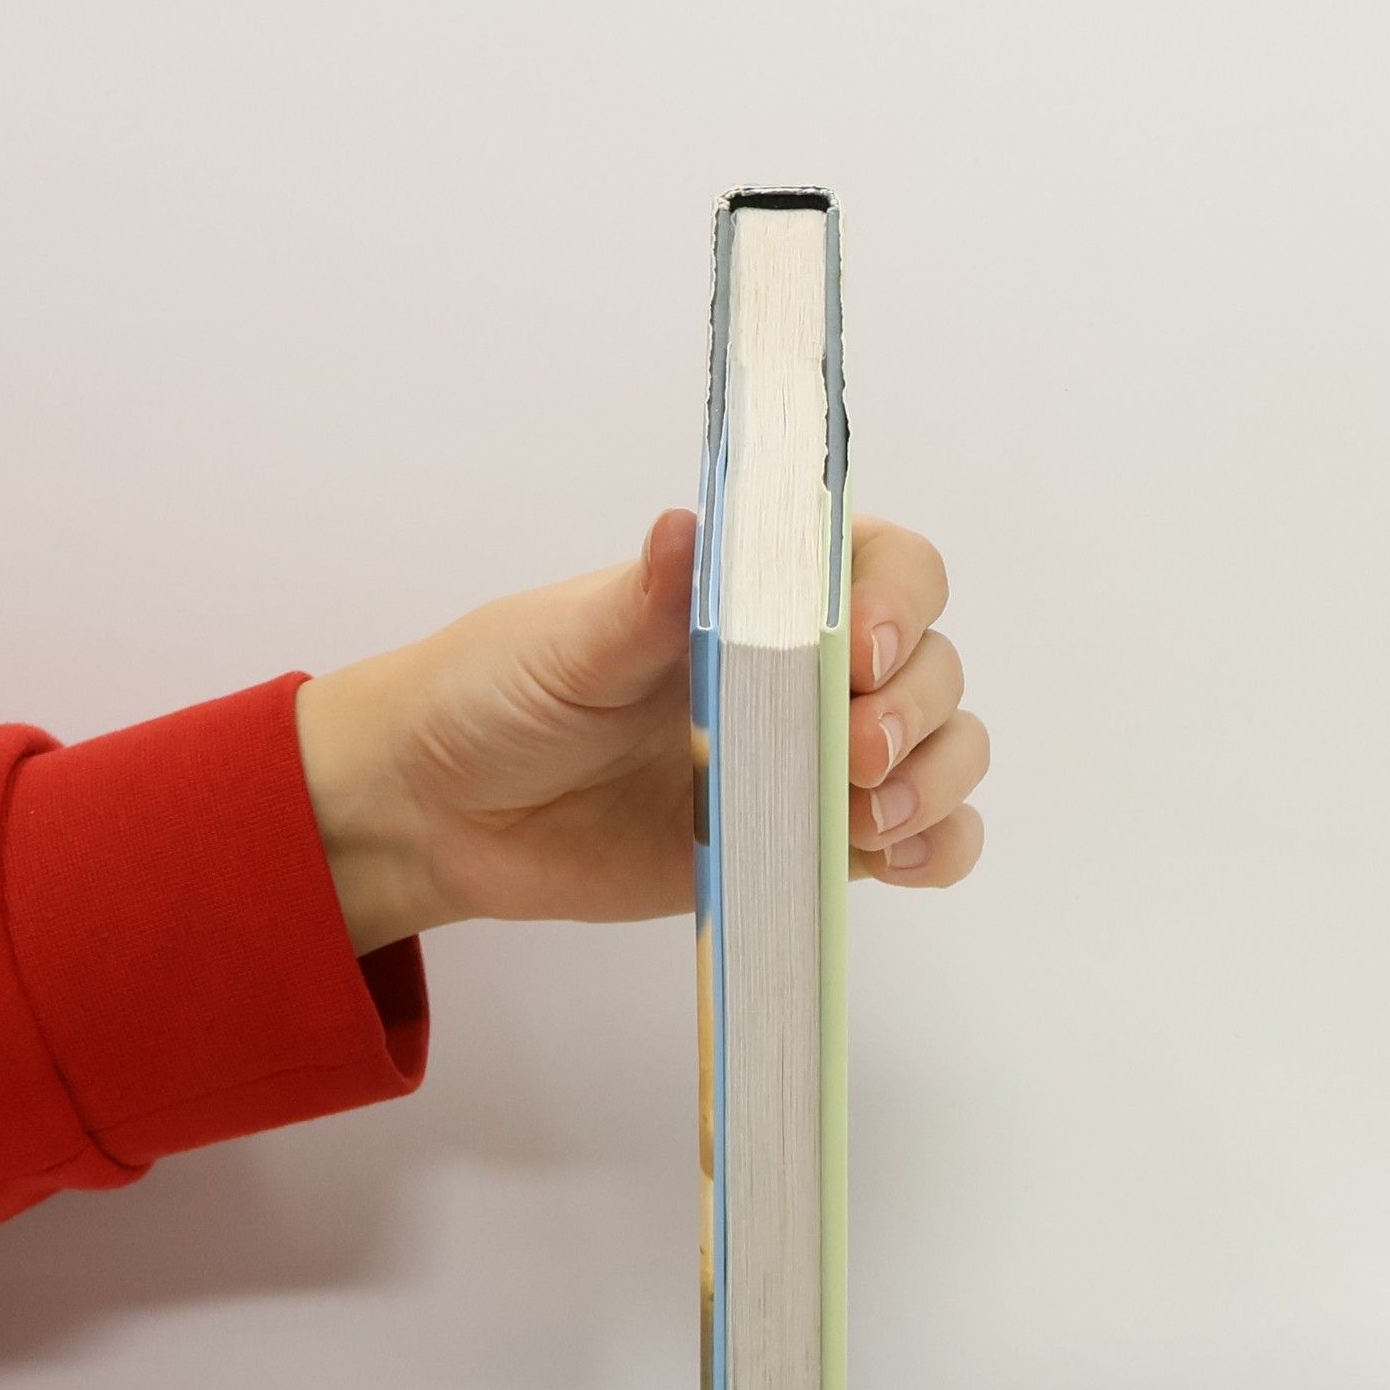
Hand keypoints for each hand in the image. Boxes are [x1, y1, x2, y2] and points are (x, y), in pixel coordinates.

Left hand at [296, 511, 987, 953]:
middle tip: (851, 755)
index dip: (898, 601)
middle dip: (914, 710)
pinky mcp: (805, 845)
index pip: (886, 567)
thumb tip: (692, 531)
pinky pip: (913, 845)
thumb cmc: (497, 697)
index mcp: (759, 594)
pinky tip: (893, 858)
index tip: (857, 650)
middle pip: (931, 667)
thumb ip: (645, 605)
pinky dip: (935, 848)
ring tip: (867, 819)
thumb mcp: (564, 644)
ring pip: (942, 754)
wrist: (447, 812)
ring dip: (934, 782)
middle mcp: (804, 669)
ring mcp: (812, 762)